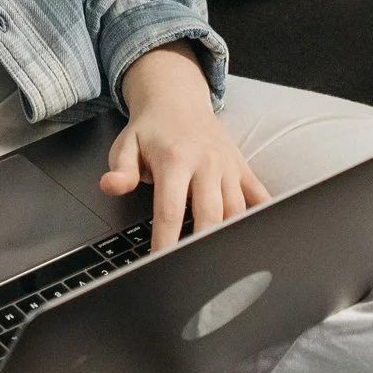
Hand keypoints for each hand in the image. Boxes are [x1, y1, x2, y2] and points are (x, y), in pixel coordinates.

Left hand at [102, 44, 269, 250]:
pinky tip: (258, 239)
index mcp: (176, 160)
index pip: (171, 211)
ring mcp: (228, 166)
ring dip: (230, 237)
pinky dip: (262, 217)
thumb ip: (120, 170)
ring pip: (237, 211)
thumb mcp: (126, 145)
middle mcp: (207, 164)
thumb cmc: (150, 129)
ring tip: (221, 264)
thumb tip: (110, 185)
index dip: (166, 242)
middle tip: (196, 274)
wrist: (177, 98)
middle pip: (210, 215)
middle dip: (203, 246)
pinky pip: (259, 196)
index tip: (160, 264)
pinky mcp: (242, 168)